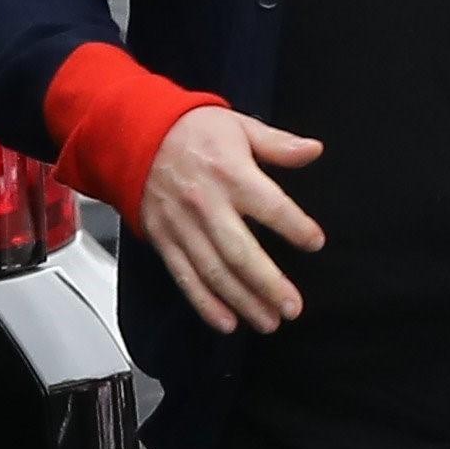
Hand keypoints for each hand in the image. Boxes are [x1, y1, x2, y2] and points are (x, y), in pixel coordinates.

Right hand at [140, 107, 324, 335]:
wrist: (133, 135)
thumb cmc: (192, 130)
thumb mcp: (239, 127)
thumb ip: (278, 144)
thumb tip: (314, 150)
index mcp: (230, 173)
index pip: (270, 206)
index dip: (295, 226)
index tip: (315, 242)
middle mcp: (206, 204)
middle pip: (240, 251)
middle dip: (268, 284)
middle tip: (292, 307)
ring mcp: (182, 226)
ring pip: (214, 272)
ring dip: (242, 301)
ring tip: (269, 321)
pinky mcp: (164, 240)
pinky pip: (185, 277)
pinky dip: (205, 303)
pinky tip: (227, 322)